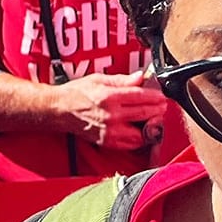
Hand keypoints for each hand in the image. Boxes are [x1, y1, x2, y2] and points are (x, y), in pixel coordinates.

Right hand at [55, 72, 173, 151]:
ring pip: (142, 133)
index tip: (161, 96)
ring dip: (151, 125)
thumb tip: (140, 77)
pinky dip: (140, 137)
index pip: (141, 97)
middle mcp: (111, 116)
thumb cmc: (77, 93)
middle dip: (157, 109)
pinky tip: (140, 128)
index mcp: (109, 97)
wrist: (60, 110)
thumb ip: (122, 80)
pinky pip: (132, 143)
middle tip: (161, 105)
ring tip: (152, 118)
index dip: (155, 96)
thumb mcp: (98, 79)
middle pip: (145, 114)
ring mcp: (110, 131)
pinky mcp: (108, 142)